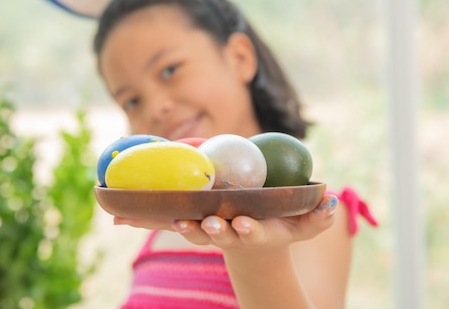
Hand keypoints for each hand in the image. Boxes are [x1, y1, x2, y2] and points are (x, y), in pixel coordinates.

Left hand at [113, 194, 338, 252]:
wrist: (255, 249)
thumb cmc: (280, 230)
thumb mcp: (304, 226)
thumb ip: (318, 216)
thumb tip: (330, 199)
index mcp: (251, 232)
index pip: (247, 231)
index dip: (244, 229)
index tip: (241, 224)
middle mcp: (226, 234)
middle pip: (214, 233)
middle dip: (207, 230)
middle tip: (201, 223)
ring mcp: (206, 230)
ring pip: (186, 228)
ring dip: (170, 225)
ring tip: (154, 218)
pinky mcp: (191, 225)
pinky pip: (165, 220)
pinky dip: (143, 219)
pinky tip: (118, 214)